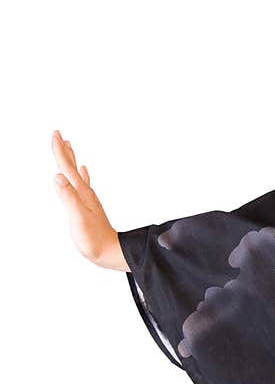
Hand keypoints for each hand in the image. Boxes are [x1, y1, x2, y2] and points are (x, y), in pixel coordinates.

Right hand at [51, 130, 127, 270]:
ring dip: (71, 159)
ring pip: (76, 173)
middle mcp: (85, 192)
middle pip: (72, 166)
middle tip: (59, 134)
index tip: (55, 134)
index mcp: (80, 192)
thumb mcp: (76, 217)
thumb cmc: (92, 238)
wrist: (110, 250)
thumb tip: (57, 176)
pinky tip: (83, 171)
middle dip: (64, 150)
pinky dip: (81, 174)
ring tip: (69, 147)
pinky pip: (83, 184)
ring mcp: (87, 198)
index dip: (59, 151)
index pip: (67, 167)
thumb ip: (67, 197)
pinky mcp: (88, 205)